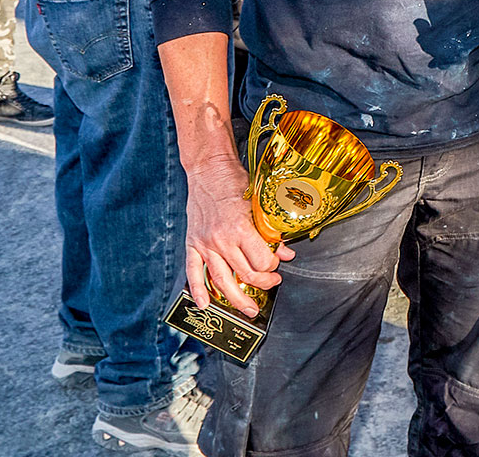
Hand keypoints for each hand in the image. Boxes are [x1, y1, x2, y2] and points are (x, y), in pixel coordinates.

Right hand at [183, 154, 293, 315]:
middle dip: (263, 283)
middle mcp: (221, 239)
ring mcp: (205, 243)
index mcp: (240, 228)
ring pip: (221, 280)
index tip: (277, 263)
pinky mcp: (192, 243)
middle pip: (245, 274)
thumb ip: (271, 231)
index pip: (262, 260)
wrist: (208, 169)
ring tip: (248, 309)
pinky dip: (198, 290)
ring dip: (236, 298)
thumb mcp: (260, 204)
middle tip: (272, 283)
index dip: (273, 266)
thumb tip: (285, 252)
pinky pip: (193, 272)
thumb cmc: (234, 182)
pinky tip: (205, 304)